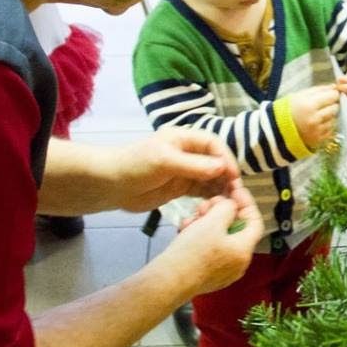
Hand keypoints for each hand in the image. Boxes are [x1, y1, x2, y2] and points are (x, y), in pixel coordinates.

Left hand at [111, 127, 241, 211]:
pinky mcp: (180, 188)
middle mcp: (187, 153)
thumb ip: (194, 165)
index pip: (213, 144)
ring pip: (210, 178)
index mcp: (183, 139)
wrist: (111, 185)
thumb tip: (222, 167)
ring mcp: (184, 171)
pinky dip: (210, 197)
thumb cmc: (135, 166)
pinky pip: (201, 191)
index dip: (225, 158)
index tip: (233, 176)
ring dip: (220, 188)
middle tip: (235, 194)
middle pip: (215, 162)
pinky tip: (216, 207)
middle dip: (226, 176)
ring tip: (228, 203)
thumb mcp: (165, 161)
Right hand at [162, 186, 263, 296]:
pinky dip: (200, 236)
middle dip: (220, 212)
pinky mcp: (207, 275)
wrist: (168, 282)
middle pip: (235, 229)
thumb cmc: (193, 251)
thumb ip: (227, 208)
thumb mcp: (212, 221)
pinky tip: (185, 230)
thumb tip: (230, 207)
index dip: (246, 203)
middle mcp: (238, 263)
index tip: (234, 190)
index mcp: (244, 250)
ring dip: (207, 222)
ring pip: (219, 238)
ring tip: (192, 218)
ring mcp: (223, 271)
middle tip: (206, 204)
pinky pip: (209, 249)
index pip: (255, 221)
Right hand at [289, 84, 339, 150]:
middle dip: (330, 105)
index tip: (329, 94)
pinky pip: (330, 130)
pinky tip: (315, 125)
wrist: (276, 130)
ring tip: (316, 116)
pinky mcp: (318, 140)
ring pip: (334, 119)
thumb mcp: (298, 96)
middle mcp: (314, 119)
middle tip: (321, 105)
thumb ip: (318, 90)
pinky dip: (325, 126)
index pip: (332, 96)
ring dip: (328, 116)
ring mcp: (317, 131)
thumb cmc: (287, 110)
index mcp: (309, 105)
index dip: (332, 94)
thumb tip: (334, 87)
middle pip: (335, 107)